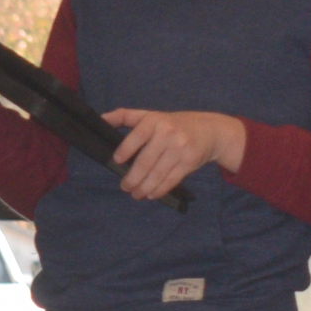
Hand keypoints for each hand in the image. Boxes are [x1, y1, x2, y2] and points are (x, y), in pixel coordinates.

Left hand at [102, 108, 243, 201]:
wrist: (209, 130)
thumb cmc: (174, 123)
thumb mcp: (151, 115)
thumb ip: (125, 116)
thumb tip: (101, 118)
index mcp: (154, 120)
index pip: (136, 137)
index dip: (125, 151)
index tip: (118, 162)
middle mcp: (167, 133)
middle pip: (145, 161)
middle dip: (132, 178)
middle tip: (125, 187)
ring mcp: (179, 149)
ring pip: (157, 174)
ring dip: (143, 188)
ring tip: (135, 194)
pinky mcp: (189, 162)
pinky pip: (170, 180)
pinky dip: (158, 190)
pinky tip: (150, 194)